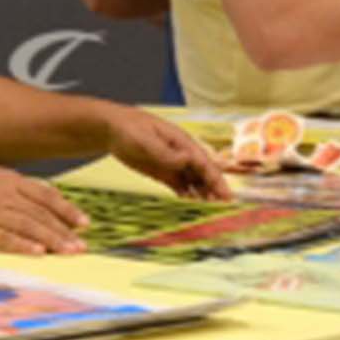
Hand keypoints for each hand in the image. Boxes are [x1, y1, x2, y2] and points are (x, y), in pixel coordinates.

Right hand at [0, 167, 88, 254]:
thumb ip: (22, 188)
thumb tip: (50, 200)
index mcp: (10, 180)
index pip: (46, 196)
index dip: (67, 210)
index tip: (84, 223)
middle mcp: (3, 195)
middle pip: (40, 214)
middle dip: (64, 230)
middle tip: (82, 245)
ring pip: (28, 226)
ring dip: (51, 240)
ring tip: (68, 251)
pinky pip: (5, 239)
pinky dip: (24, 245)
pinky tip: (39, 252)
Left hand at [104, 105, 230, 199]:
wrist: (113, 130)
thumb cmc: (131, 129)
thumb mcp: (147, 139)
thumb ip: (166, 152)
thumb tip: (186, 160)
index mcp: (183, 143)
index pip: (205, 164)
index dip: (217, 180)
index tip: (226, 195)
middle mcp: (183, 155)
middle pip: (204, 174)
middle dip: (214, 190)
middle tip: (222, 208)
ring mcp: (174, 165)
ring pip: (194, 182)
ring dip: (203, 194)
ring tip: (209, 210)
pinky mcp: (164, 173)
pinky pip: (180, 186)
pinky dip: (187, 196)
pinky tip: (191, 205)